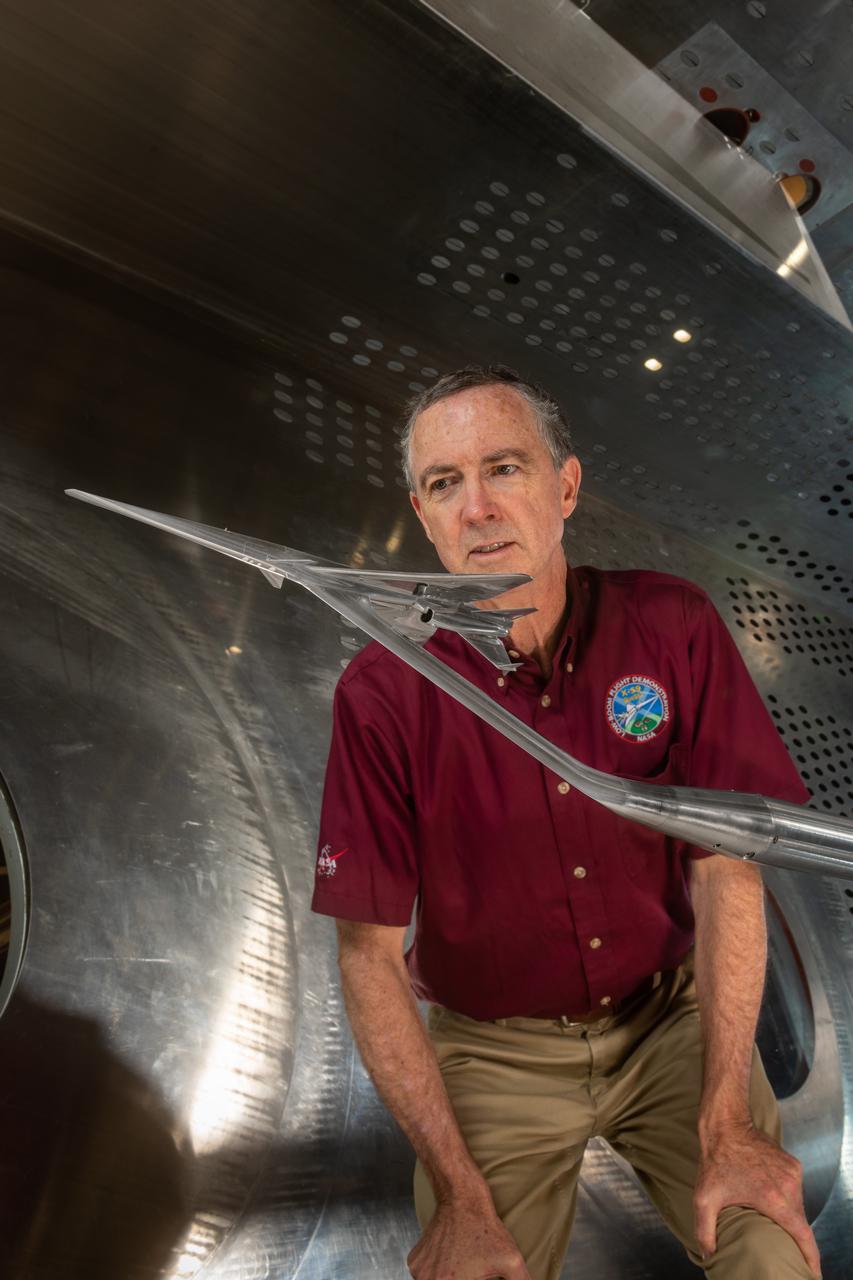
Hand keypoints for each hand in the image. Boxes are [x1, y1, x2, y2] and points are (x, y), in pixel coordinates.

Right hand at [407, 1194, 531, 1279]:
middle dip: (463, 1279)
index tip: (480, 1274)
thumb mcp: (512, 1261)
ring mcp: (419, 1272)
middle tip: (473, 1269)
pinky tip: (452, 1258)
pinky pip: (426, 1275)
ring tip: (463, 1262)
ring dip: (451, 1278)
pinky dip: (439, 1272)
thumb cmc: (485, 1228)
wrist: (460, 1198)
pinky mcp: (414, 1262)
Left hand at [694, 1121, 820, 1277]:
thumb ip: (704, 1230)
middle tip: (784, 1247)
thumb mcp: (704, 1198)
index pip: (803, 1236)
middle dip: (794, 1237)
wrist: (726, 1124)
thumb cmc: (715, 1160)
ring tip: (775, 1223)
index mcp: (774, 1199)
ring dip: (788, 1215)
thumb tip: (708, 1253)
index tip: (811, 1270)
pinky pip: (794, 1189)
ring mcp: (793, 1172)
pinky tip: (771, 1199)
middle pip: (800, 1221)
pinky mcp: (792, 1163)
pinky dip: (786, 1197)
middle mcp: (789, 1186)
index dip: (810, 1257)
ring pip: (798, 1205)